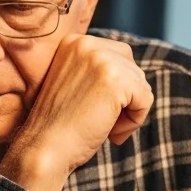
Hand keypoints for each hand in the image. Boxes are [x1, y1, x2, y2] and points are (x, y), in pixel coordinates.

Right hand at [0, 35, 153, 190]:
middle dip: (124, 98)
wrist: (44, 148)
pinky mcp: (116, 80)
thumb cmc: (59, 125)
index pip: (118, 56)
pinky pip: (146, 99)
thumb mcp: (74, 85)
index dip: (114, 89)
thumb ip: (97, 70)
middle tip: (100, 120)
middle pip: (132, 68)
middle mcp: (86, 44)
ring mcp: (101, 59)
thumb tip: (137, 74)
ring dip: (128, 112)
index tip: (91, 108)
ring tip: (103, 127)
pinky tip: (111, 133)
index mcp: (74, 42)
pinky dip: (134, 121)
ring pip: (141, 85)